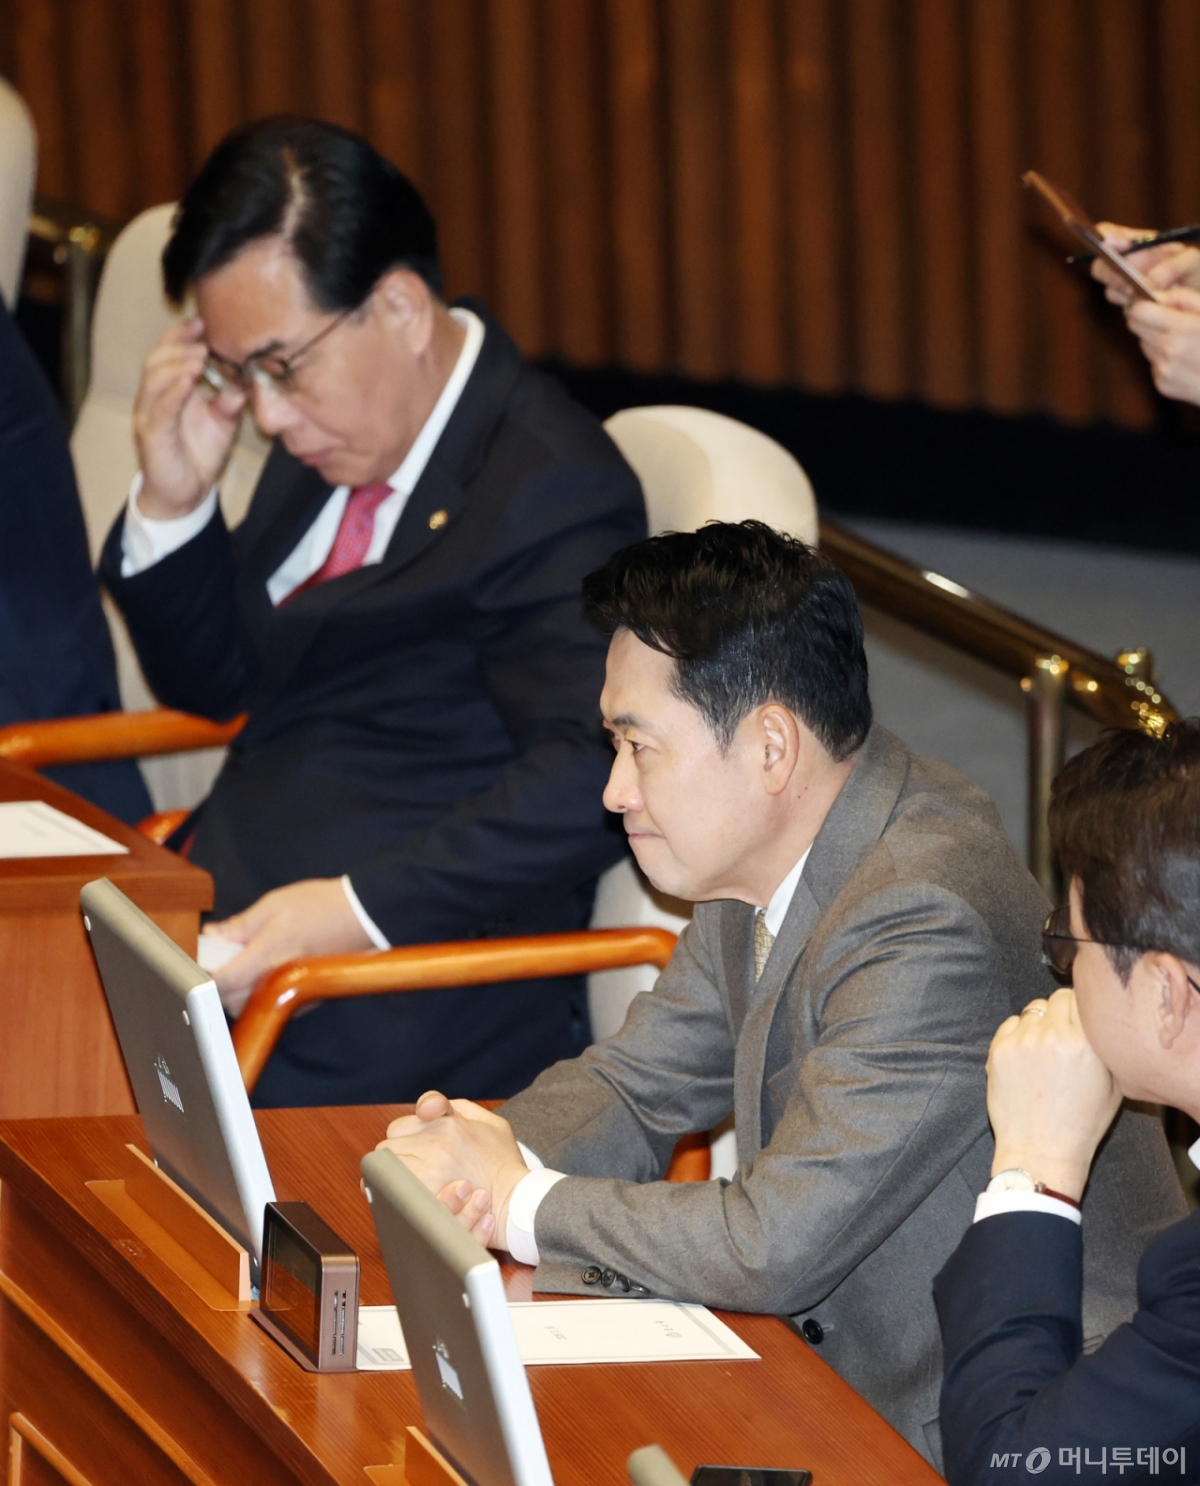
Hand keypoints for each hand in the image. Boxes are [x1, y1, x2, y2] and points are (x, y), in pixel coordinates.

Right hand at [133, 318, 245, 518]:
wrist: (187, 492)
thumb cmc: (200, 452)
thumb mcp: (223, 421)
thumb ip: (230, 400)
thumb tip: (242, 384)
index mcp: (169, 388)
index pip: (168, 353)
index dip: (180, 335)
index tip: (202, 322)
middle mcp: (154, 397)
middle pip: (156, 360)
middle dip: (178, 345)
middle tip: (202, 339)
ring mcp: (149, 415)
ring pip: (154, 380)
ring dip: (175, 365)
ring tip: (198, 357)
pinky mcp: (151, 435)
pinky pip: (159, 409)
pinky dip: (173, 393)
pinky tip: (188, 382)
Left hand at [206, 878, 373, 1015]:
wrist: (364, 915)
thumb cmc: (322, 905)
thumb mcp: (274, 904)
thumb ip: (239, 925)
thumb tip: (212, 935)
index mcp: (267, 954)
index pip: (221, 981)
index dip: (202, 977)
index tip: (195, 966)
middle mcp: (279, 979)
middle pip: (232, 1001)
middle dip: (218, 986)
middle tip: (218, 961)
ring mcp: (293, 990)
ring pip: (250, 1006)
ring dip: (237, 992)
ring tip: (240, 965)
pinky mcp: (305, 995)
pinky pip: (271, 1002)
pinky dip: (258, 993)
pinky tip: (262, 970)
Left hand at [376, 1092, 530, 1249]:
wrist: (516, 1201)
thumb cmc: (504, 1163)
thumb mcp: (491, 1122)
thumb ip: (459, 1107)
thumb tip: (429, 1107)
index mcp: (449, 1124)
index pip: (401, 1125)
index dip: (404, 1134)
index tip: (408, 1146)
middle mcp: (435, 1145)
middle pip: (387, 1148)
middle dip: (397, 1156)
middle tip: (413, 1167)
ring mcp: (429, 1173)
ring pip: (385, 1172)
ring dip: (391, 1177)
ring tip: (408, 1185)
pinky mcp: (427, 1200)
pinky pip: (391, 1196)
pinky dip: (390, 1198)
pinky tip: (400, 1200)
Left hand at [988, 986, 1121, 1200]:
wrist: (1041, 1151)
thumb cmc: (1081, 1124)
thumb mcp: (1113, 1085)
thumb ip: (1104, 1045)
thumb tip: (1098, 1016)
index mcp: (1084, 1042)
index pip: (1079, 997)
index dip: (1081, 1007)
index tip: (1080, 1020)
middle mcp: (1052, 1035)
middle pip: (1055, 999)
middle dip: (1061, 1012)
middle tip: (1063, 1035)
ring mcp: (1022, 1041)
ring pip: (1032, 1011)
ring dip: (1039, 1024)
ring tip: (1044, 1051)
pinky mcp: (998, 1050)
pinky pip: (1010, 1024)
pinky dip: (1018, 1034)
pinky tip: (1026, 1058)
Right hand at [1090, 222, 1199, 305]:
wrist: (1194, 294)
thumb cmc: (1192, 271)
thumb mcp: (1191, 260)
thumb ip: (1174, 266)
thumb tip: (1149, 283)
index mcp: (1134, 243)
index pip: (1106, 232)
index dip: (1105, 236)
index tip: (1121, 245)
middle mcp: (1123, 263)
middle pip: (1099, 267)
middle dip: (1113, 275)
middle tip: (1131, 285)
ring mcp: (1122, 285)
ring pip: (1111, 291)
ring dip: (1129, 294)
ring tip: (1154, 294)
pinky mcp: (1128, 306)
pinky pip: (1124, 308)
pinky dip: (1139, 308)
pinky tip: (1156, 304)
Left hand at [1124, 287, 1199, 404]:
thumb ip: (1183, 298)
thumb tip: (1155, 295)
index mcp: (1184, 328)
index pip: (1138, 312)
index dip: (1140, 304)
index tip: (1147, 302)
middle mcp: (1169, 351)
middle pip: (1136, 327)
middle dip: (1147, 320)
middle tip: (1166, 319)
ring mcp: (1164, 370)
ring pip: (1145, 345)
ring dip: (1156, 340)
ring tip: (1182, 341)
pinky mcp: (1163, 384)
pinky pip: (1153, 364)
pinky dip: (1163, 359)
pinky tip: (1184, 359)